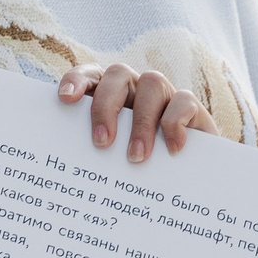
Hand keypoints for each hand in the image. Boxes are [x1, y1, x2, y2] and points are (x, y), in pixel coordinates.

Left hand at [58, 62, 219, 161]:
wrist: (185, 182)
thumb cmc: (139, 171)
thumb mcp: (112, 161)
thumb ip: (95, 154)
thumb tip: (67, 167)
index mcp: (110, 97)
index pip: (91, 75)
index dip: (77, 79)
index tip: (65, 98)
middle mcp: (136, 90)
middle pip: (118, 75)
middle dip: (106, 106)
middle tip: (101, 143)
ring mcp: (164, 96)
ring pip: (152, 82)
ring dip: (141, 121)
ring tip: (135, 157)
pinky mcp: (192, 109)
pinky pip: (184, 100)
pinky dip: (175, 123)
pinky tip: (171, 150)